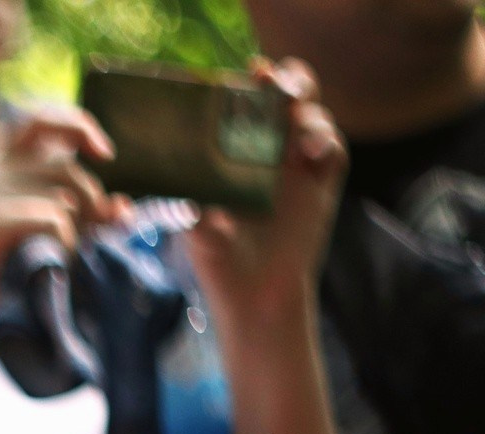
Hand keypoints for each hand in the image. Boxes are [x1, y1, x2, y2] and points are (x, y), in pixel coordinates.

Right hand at [0, 108, 122, 316]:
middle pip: (62, 164)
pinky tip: (55, 260)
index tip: (105, 155)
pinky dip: (66, 242)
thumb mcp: (36, 224)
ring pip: (63, 194)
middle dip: (90, 193)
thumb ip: (76, 207)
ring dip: (80, 225)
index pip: (43, 121)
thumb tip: (123, 207)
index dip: (80, 129)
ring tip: (69, 249)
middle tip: (101, 220)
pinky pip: (54, 219)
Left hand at [186, 61, 347, 331]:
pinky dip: (326, 141)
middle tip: (273, 82)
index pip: (249, 102)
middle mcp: (272, 148)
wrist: (253, 294)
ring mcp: (301, 163)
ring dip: (306, 112)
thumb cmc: (217, 257)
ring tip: (293, 119)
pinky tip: (311, 149)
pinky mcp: (325, 182)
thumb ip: (190, 194)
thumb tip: (165, 171)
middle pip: (289, 97)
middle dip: (286, 80)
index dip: (250, 83)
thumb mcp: (195, 222)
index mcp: (238, 150)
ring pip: (313, 117)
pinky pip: (334, 150)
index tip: (245, 72)